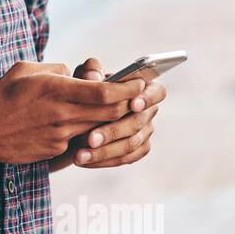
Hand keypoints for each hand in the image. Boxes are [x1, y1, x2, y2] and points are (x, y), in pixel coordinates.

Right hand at [0, 60, 145, 164]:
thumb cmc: (1, 96)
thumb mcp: (26, 70)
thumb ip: (57, 69)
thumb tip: (77, 74)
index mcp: (55, 89)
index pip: (104, 92)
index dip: (127, 88)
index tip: (140, 82)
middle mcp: (62, 114)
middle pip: (110, 113)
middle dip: (128, 104)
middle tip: (138, 97)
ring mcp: (60, 135)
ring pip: (99, 127)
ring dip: (111, 119)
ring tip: (118, 109)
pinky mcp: (56, 150)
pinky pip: (80, 139)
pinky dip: (88, 131)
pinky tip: (86, 125)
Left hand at [49, 58, 166, 170]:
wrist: (77, 115)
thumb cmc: (86, 90)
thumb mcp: (83, 77)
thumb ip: (89, 72)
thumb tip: (93, 77)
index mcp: (143, 88)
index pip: (157, 91)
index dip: (147, 98)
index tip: (133, 104)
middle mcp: (148, 111)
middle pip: (138, 122)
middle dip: (112, 131)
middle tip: (89, 139)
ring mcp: (145, 132)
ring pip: (131, 144)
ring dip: (104, 151)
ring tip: (80, 155)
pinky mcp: (137, 150)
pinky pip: (125, 158)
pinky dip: (104, 160)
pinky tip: (84, 161)